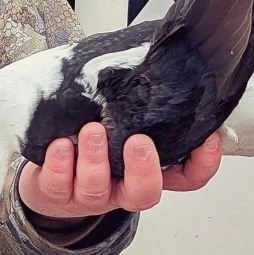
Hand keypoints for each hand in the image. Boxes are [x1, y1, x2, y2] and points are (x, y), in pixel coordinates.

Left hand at [18, 122, 221, 221]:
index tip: (209, 139)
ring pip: (97, 188)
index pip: (186, 177)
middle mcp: (120, 187)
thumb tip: (161, 60)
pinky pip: (58, 186)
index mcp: (145, 170)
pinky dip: (61, 165)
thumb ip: (142, 103)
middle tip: (138, 141)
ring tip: (91, 130)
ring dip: (96, 158)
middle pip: (145, 193)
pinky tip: (61, 145)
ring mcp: (89, 194)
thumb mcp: (121, 120)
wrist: (44, 172)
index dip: (202, 164)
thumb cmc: (88, 139)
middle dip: (143, 169)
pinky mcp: (56, 193)